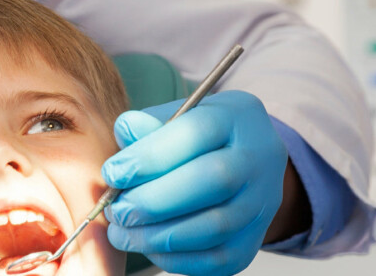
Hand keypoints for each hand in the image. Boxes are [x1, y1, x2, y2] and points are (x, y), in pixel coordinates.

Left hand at [101, 91, 288, 274]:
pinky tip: (147, 246)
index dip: (149, 157)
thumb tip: (126, 131)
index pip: (195, 133)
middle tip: (117, 210)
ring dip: (159, 235)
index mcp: (237, 117)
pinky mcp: (252, 242)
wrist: (244, 164)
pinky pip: (217, 259)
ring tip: (122, 232)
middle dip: (154, 201)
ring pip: (215, 226)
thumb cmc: (198, 139)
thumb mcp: (176, 117)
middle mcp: (259, 159)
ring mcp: (261, 203)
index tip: (113, 174)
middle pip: (214, 180)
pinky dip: (175, 258)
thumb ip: (148, 124)